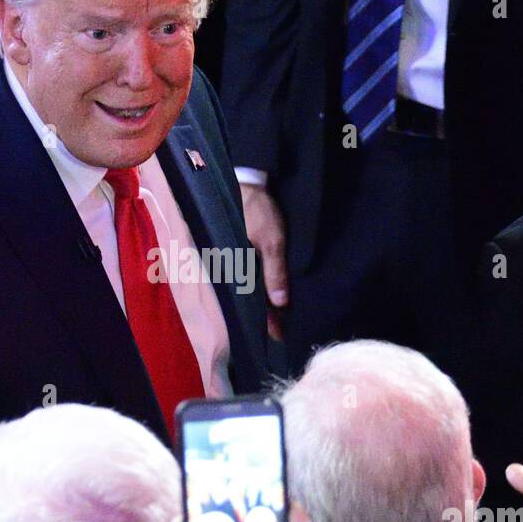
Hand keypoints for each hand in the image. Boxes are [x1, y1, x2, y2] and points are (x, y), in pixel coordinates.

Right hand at [239, 182, 288, 339]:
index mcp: (239, 269)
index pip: (254, 304)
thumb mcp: (272, 240)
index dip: (268, 322)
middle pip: (253, 300)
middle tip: (285, 333)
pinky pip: (255, 277)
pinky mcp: (245, 253)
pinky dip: (266, 288)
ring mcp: (241, 261)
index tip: (280, 338)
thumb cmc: (258, 211)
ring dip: (268, 303)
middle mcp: (237, 269)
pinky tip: (276, 294)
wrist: (249, 184)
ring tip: (284, 318)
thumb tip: (280, 303)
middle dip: (268, 316)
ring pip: (254, 290)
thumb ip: (275, 271)